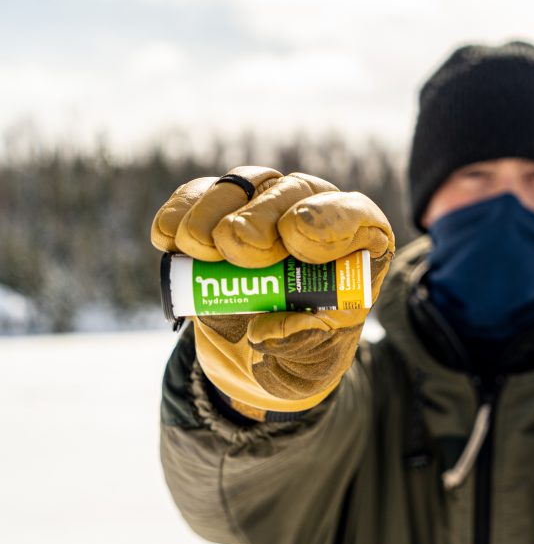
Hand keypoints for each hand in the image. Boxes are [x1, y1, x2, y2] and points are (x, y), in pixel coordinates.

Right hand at [151, 166, 393, 416]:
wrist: (258, 353)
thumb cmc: (303, 349)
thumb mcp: (314, 360)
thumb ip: (303, 343)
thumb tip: (267, 331)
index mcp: (357, 246)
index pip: (355, 215)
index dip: (328, 220)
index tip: (295, 238)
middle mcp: (314, 213)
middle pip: (294, 191)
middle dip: (261, 218)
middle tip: (237, 250)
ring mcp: (267, 204)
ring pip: (246, 184)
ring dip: (215, 212)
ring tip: (199, 251)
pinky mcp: (221, 209)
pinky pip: (200, 194)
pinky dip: (181, 213)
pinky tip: (167, 240)